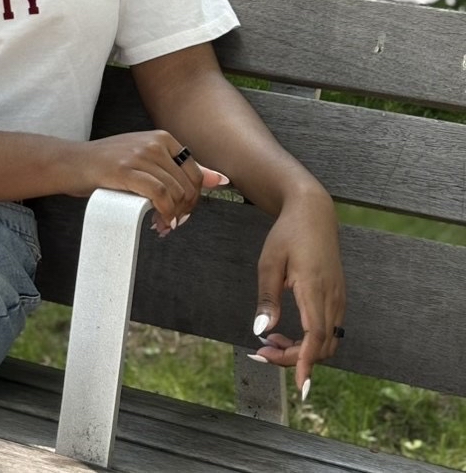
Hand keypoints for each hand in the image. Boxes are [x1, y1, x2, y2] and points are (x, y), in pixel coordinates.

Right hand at [74, 130, 228, 232]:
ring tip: (161, 225)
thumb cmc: (108, 165)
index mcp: (162, 138)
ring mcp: (139, 155)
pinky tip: (157, 221)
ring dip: (173, 215)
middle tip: (171, 223)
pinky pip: (159, 194)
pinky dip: (163, 212)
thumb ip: (181, 168)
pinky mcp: (125, 170)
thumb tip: (219, 180)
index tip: (181, 212)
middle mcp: (153, 143)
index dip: (192, 199)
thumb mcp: (147, 161)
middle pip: (188, 185)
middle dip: (184, 210)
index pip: (195, 173)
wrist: (72, 163)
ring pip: (175, 191)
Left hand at [247, 189, 345, 397]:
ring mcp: (338, 298)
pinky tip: (286, 331)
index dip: (306, 362)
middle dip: (293, 358)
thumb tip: (261, 329)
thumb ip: (267, 297)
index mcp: (315, 289)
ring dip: (302, 350)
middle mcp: (332, 298)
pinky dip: (310, 339)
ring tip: (270, 342)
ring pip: (327, 341)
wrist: (313, 212)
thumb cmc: (288, 234)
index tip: (299, 386)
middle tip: (262, 353)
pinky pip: (329, 329)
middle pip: (320, 345)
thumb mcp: (269, 262)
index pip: (315, 336)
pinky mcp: (337, 297)